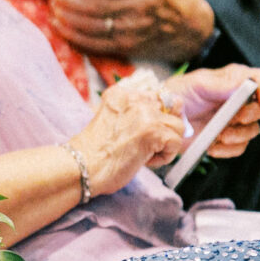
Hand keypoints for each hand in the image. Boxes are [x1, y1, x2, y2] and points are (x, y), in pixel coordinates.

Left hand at [49, 0, 215, 63]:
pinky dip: (72, 35)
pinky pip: (94, 43)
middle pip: (92, 6)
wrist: (195, 28)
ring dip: (65, 16)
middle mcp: (139, 9)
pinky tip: (60, 25)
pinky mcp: (128, 48)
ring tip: (54, 6)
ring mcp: (133, 31)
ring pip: (89, 25)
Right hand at [67, 78, 187, 194]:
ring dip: (164, 144)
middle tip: (143, 144)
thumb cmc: (95, 152)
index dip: (157, 117)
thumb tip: (176, 108)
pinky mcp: (154, 131)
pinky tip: (144, 161)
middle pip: (170, 109)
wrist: (82, 166)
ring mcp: (145, 114)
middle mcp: (134, 98)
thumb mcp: (114, 121)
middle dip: (164, 129)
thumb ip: (136, 114)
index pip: (157, 97)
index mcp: (121, 94)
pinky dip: (164, 157)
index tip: (143, 132)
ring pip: (178, 126)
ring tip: (143, 154)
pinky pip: (176, 143)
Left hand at [172, 65, 259, 158]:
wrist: (163, 118)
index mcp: (235, 80)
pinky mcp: (228, 139)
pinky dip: (227, 149)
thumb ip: (222, 84)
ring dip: (239, 135)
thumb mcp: (197, 84)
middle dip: (252, 114)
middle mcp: (240, 100)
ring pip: (254, 130)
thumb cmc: (178, 94)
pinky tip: (211, 147)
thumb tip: (246, 85)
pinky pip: (239, 147)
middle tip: (235, 118)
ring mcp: (236, 121)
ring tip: (219, 135)